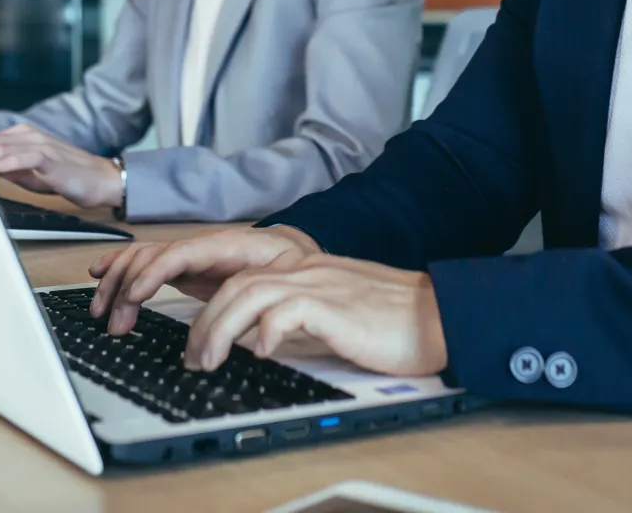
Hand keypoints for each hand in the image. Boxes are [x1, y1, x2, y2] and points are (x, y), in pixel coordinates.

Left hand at [0, 125, 122, 208]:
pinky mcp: (53, 158)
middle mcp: (29, 136)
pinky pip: (30, 156)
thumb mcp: (29, 174)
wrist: (100, 180)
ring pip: (5, 148)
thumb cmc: (66, 176)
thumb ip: (7, 169)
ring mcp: (41, 145)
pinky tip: (0, 169)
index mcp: (21, 138)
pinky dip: (13, 162)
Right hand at [88, 226, 319, 334]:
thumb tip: (253, 332)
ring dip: (118, 281)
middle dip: (126, 285)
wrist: (300, 254)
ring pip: (144, 258)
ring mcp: (193, 256)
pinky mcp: (188, 269)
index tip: (134, 297)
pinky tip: (99, 274)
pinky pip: (148, 263)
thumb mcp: (292, 281)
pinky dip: (122, 267)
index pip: (181, 253)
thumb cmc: (297, 267)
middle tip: (115, 323)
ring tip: (101, 311)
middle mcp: (204, 246)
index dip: (153, 273)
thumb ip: (268, 297)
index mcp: (229, 246)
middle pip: (153, 255)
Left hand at [186, 255, 447, 376]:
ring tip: (209, 361)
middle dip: (204, 323)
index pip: (244, 276)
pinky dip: (265, 331)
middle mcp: (307, 270)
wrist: (438, 316)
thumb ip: (303, 313)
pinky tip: (260, 352)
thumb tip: (264, 339)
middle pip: (236, 285)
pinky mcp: (334, 307)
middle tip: (193, 359)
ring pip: (248, 294)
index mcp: (307, 270)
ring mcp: (320, 285)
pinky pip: (285, 311)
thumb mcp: (338, 310)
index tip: (199, 340)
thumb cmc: (394, 322)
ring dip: (219, 329)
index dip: (212, 306)